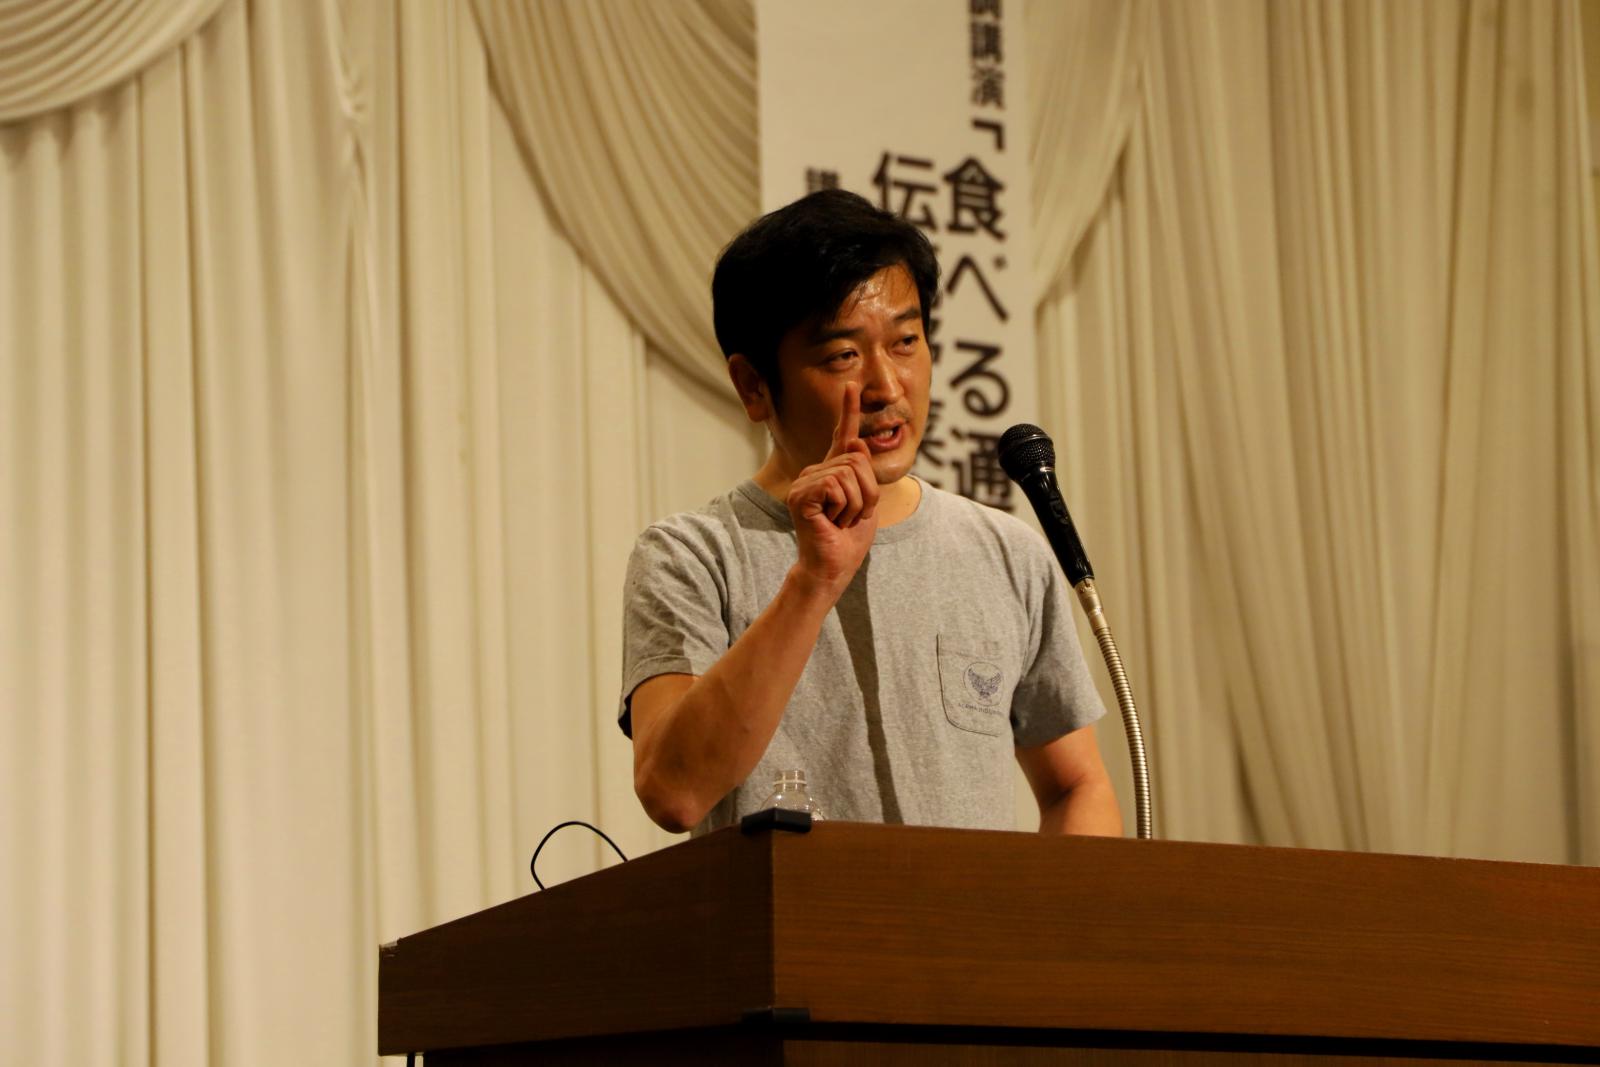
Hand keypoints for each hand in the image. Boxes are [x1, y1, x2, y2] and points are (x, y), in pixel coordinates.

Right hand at [786, 382, 879, 595]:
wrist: (833, 567)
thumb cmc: (848, 540)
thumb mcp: (866, 502)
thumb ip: (863, 473)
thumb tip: (856, 443)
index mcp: (831, 472)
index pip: (841, 436)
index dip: (848, 411)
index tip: (853, 386)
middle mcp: (814, 472)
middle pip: (857, 460)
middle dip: (867, 493)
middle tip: (851, 517)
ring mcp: (804, 482)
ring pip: (850, 474)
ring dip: (857, 504)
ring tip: (841, 521)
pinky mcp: (800, 494)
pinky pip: (837, 486)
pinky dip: (845, 508)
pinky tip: (831, 522)